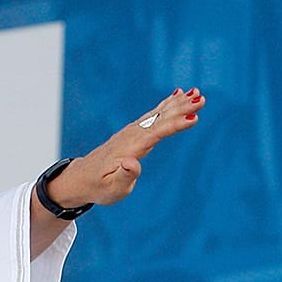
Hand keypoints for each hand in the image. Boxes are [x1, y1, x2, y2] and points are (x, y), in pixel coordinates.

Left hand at [49, 88, 205, 207]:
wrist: (80, 179)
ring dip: (177, 104)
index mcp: (128, 150)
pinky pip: (153, 115)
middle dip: (180, 109)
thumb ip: (124, 176)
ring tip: (197, 92)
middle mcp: (130, 136)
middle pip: (158, 119)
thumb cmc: (98, 187)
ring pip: (157, 114)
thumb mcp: (111, 188)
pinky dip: (167, 104)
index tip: (193, 119)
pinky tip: (179, 94)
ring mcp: (131, 132)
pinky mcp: (133, 132)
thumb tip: (132, 162)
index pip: (154, 135)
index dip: (174, 126)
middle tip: (201, 98)